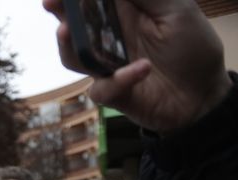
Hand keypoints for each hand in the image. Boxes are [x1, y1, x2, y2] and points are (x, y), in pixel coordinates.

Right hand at [43, 0, 232, 131]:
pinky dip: (120, 79)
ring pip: (74, 58)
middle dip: (61, 14)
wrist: (203, 96)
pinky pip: (104, 88)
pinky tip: (143, 68)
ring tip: (68, 33)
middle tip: (51, 4)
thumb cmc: (193, 49)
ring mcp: (107, 66)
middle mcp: (110, 39)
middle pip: (75, 25)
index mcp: (125, 14)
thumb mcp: (177, 10)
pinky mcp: (112, 93)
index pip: (93, 1)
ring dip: (69, 47)